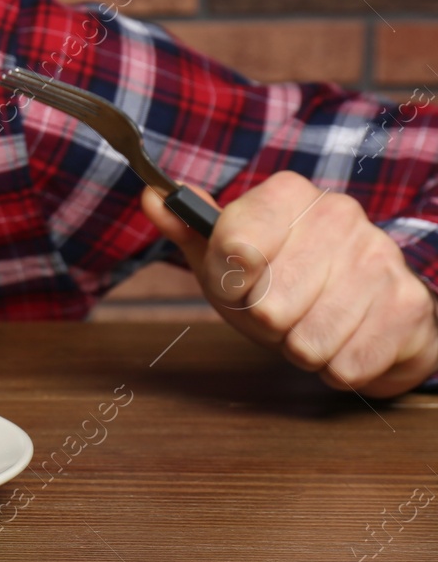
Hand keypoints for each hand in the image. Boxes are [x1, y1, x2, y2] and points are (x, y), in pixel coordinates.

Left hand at [142, 171, 437, 397]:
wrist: (364, 305)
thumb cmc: (282, 279)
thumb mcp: (225, 255)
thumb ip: (188, 229)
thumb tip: (152, 198)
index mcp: (287, 193)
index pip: (234, 248)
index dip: (228, 283)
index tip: (239, 283)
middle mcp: (339, 213)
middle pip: (269, 305)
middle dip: (266, 325)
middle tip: (278, 314)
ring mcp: (380, 257)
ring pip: (308, 341)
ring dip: (301, 348)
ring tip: (309, 326)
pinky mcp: (409, 305)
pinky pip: (347, 365)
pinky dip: (337, 368)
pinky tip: (343, 341)